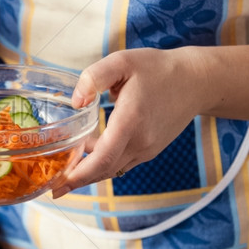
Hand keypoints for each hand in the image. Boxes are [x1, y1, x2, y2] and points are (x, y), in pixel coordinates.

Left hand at [51, 47, 208, 197]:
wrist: (196, 81)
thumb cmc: (157, 69)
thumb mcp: (122, 61)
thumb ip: (94, 78)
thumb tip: (75, 101)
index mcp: (131, 121)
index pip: (102, 158)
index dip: (78, 175)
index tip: (57, 185)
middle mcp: (140, 141)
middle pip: (103, 170)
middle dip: (76, 181)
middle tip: (52, 188)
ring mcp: (147, 148)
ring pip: (112, 169)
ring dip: (88, 174)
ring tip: (64, 174)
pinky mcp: (150, 149)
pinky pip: (121, 163)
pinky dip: (102, 165)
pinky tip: (87, 156)